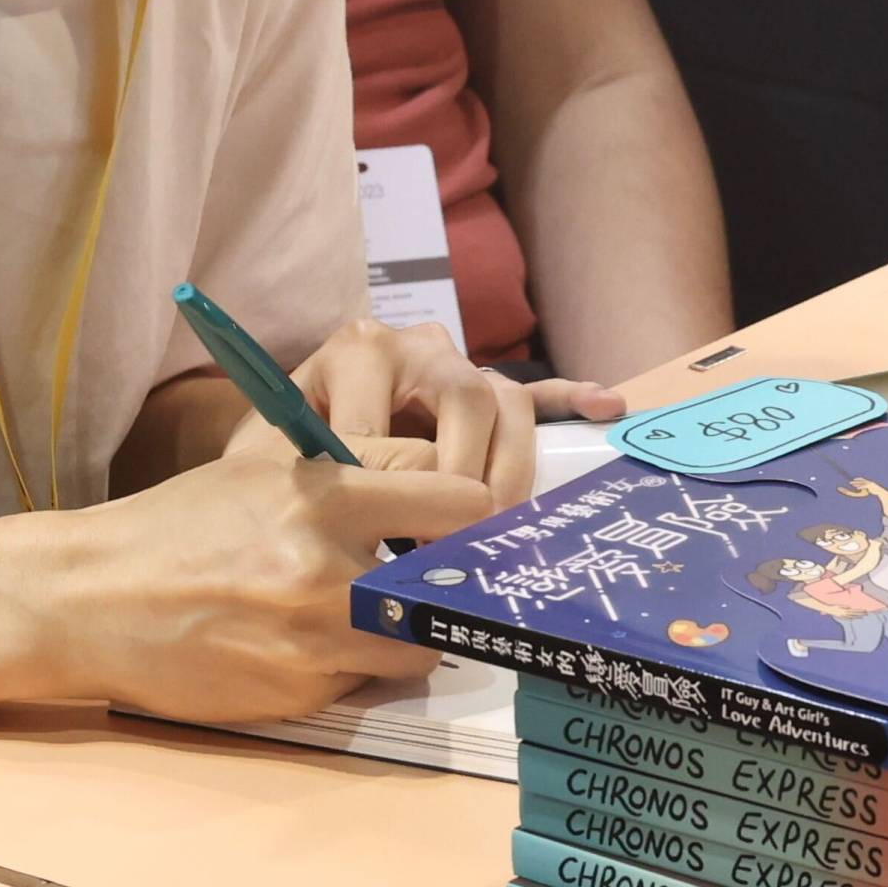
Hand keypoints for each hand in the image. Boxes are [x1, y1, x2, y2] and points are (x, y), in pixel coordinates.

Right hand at [37, 450, 489, 724]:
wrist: (91, 600)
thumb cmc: (179, 525)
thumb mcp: (261, 465)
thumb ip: (351, 459)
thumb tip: (440, 466)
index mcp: (326, 498)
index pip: (459, 500)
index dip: (468, 512)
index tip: (461, 523)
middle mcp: (328, 572)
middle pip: (449, 587)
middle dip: (443, 584)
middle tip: (427, 577)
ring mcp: (315, 643)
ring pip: (415, 648)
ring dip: (401, 635)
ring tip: (361, 613)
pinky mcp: (299, 698)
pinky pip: (358, 685)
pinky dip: (345, 667)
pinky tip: (298, 644)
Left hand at [292, 319, 604, 505]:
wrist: (286, 427)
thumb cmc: (281, 453)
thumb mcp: (279, 463)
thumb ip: (314, 480)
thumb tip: (360, 529)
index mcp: (356, 353)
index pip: (388, 418)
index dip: (395, 485)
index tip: (400, 540)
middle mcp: (412, 346)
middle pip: (466, 397)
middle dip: (468, 473)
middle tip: (464, 534)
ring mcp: (456, 363)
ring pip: (505, 397)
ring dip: (514, 462)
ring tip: (506, 516)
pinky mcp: (485, 385)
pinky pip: (536, 388)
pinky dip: (570, 396)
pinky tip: (607, 405)